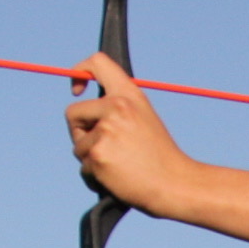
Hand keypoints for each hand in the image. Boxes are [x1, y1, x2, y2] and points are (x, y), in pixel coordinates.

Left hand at [64, 55, 199, 211]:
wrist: (175, 184)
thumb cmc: (159, 157)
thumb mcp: (144, 120)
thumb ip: (119, 111)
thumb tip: (87, 116)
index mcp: (129, 94)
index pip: (97, 63)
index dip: (79, 72)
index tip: (77, 91)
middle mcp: (116, 106)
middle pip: (73, 112)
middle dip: (79, 132)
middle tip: (103, 148)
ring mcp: (106, 130)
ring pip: (78, 145)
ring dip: (90, 159)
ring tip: (120, 165)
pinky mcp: (98, 154)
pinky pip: (83, 167)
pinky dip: (95, 177)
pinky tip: (117, 178)